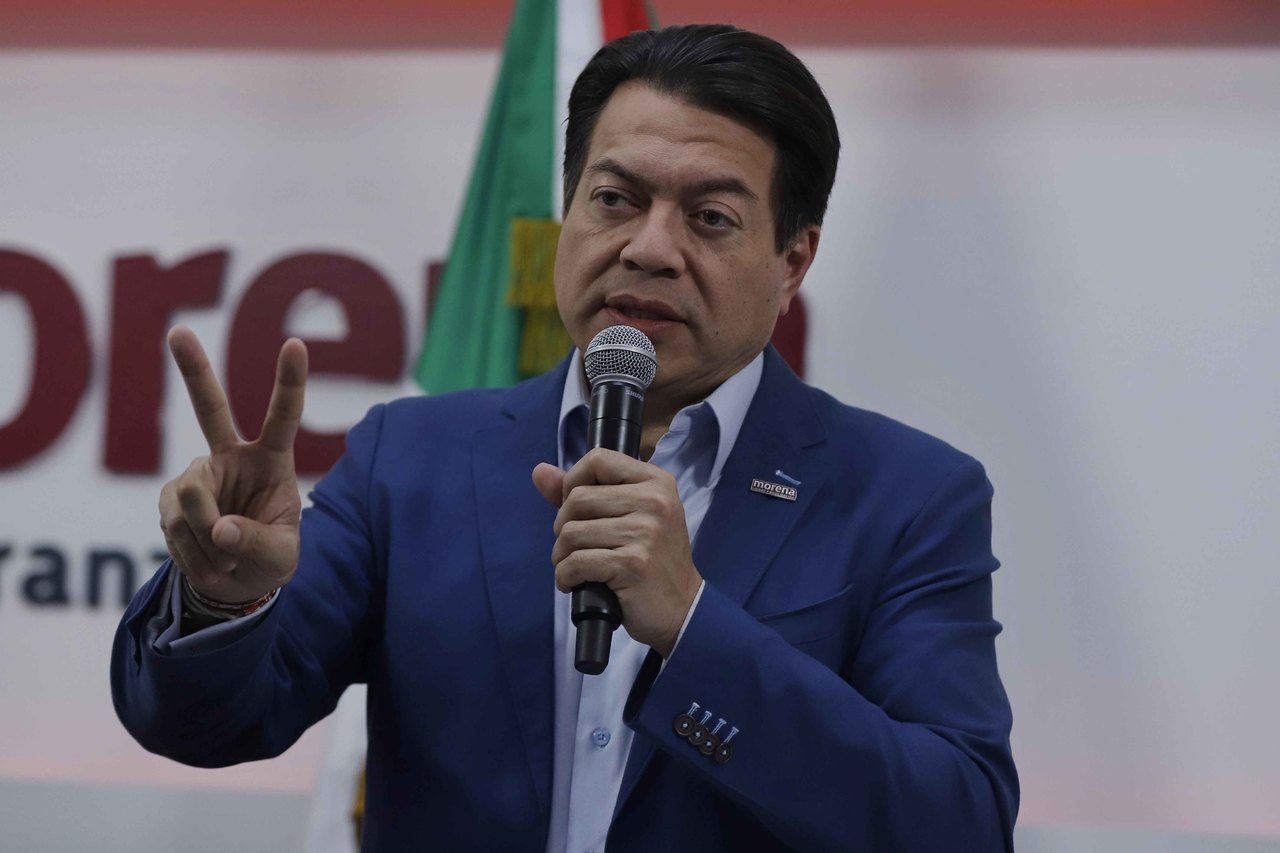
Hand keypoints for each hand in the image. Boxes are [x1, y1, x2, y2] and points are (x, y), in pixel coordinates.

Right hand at [158, 325, 306, 603]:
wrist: (236, 583)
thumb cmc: (270, 558)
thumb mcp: (280, 558)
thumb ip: (257, 542)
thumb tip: (218, 529)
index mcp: (272, 459)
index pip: (283, 417)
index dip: (289, 382)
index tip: (295, 344)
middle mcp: (231, 458)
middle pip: (210, 410)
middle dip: (193, 370)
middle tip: (177, 331)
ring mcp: (197, 476)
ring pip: (192, 499)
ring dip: (208, 541)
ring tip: (227, 563)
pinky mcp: (170, 498)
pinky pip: (175, 525)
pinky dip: (192, 554)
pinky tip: (209, 564)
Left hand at [532, 449, 701, 656]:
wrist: (681, 608)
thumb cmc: (652, 560)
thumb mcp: (629, 516)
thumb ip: (584, 492)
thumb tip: (540, 471)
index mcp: (656, 481)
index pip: (598, 459)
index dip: (574, 481)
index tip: (576, 509)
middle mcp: (654, 501)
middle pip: (577, 498)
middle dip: (563, 526)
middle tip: (576, 547)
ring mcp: (645, 532)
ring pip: (571, 533)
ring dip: (562, 556)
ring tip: (576, 567)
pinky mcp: (632, 563)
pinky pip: (575, 562)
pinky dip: (565, 576)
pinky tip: (575, 583)